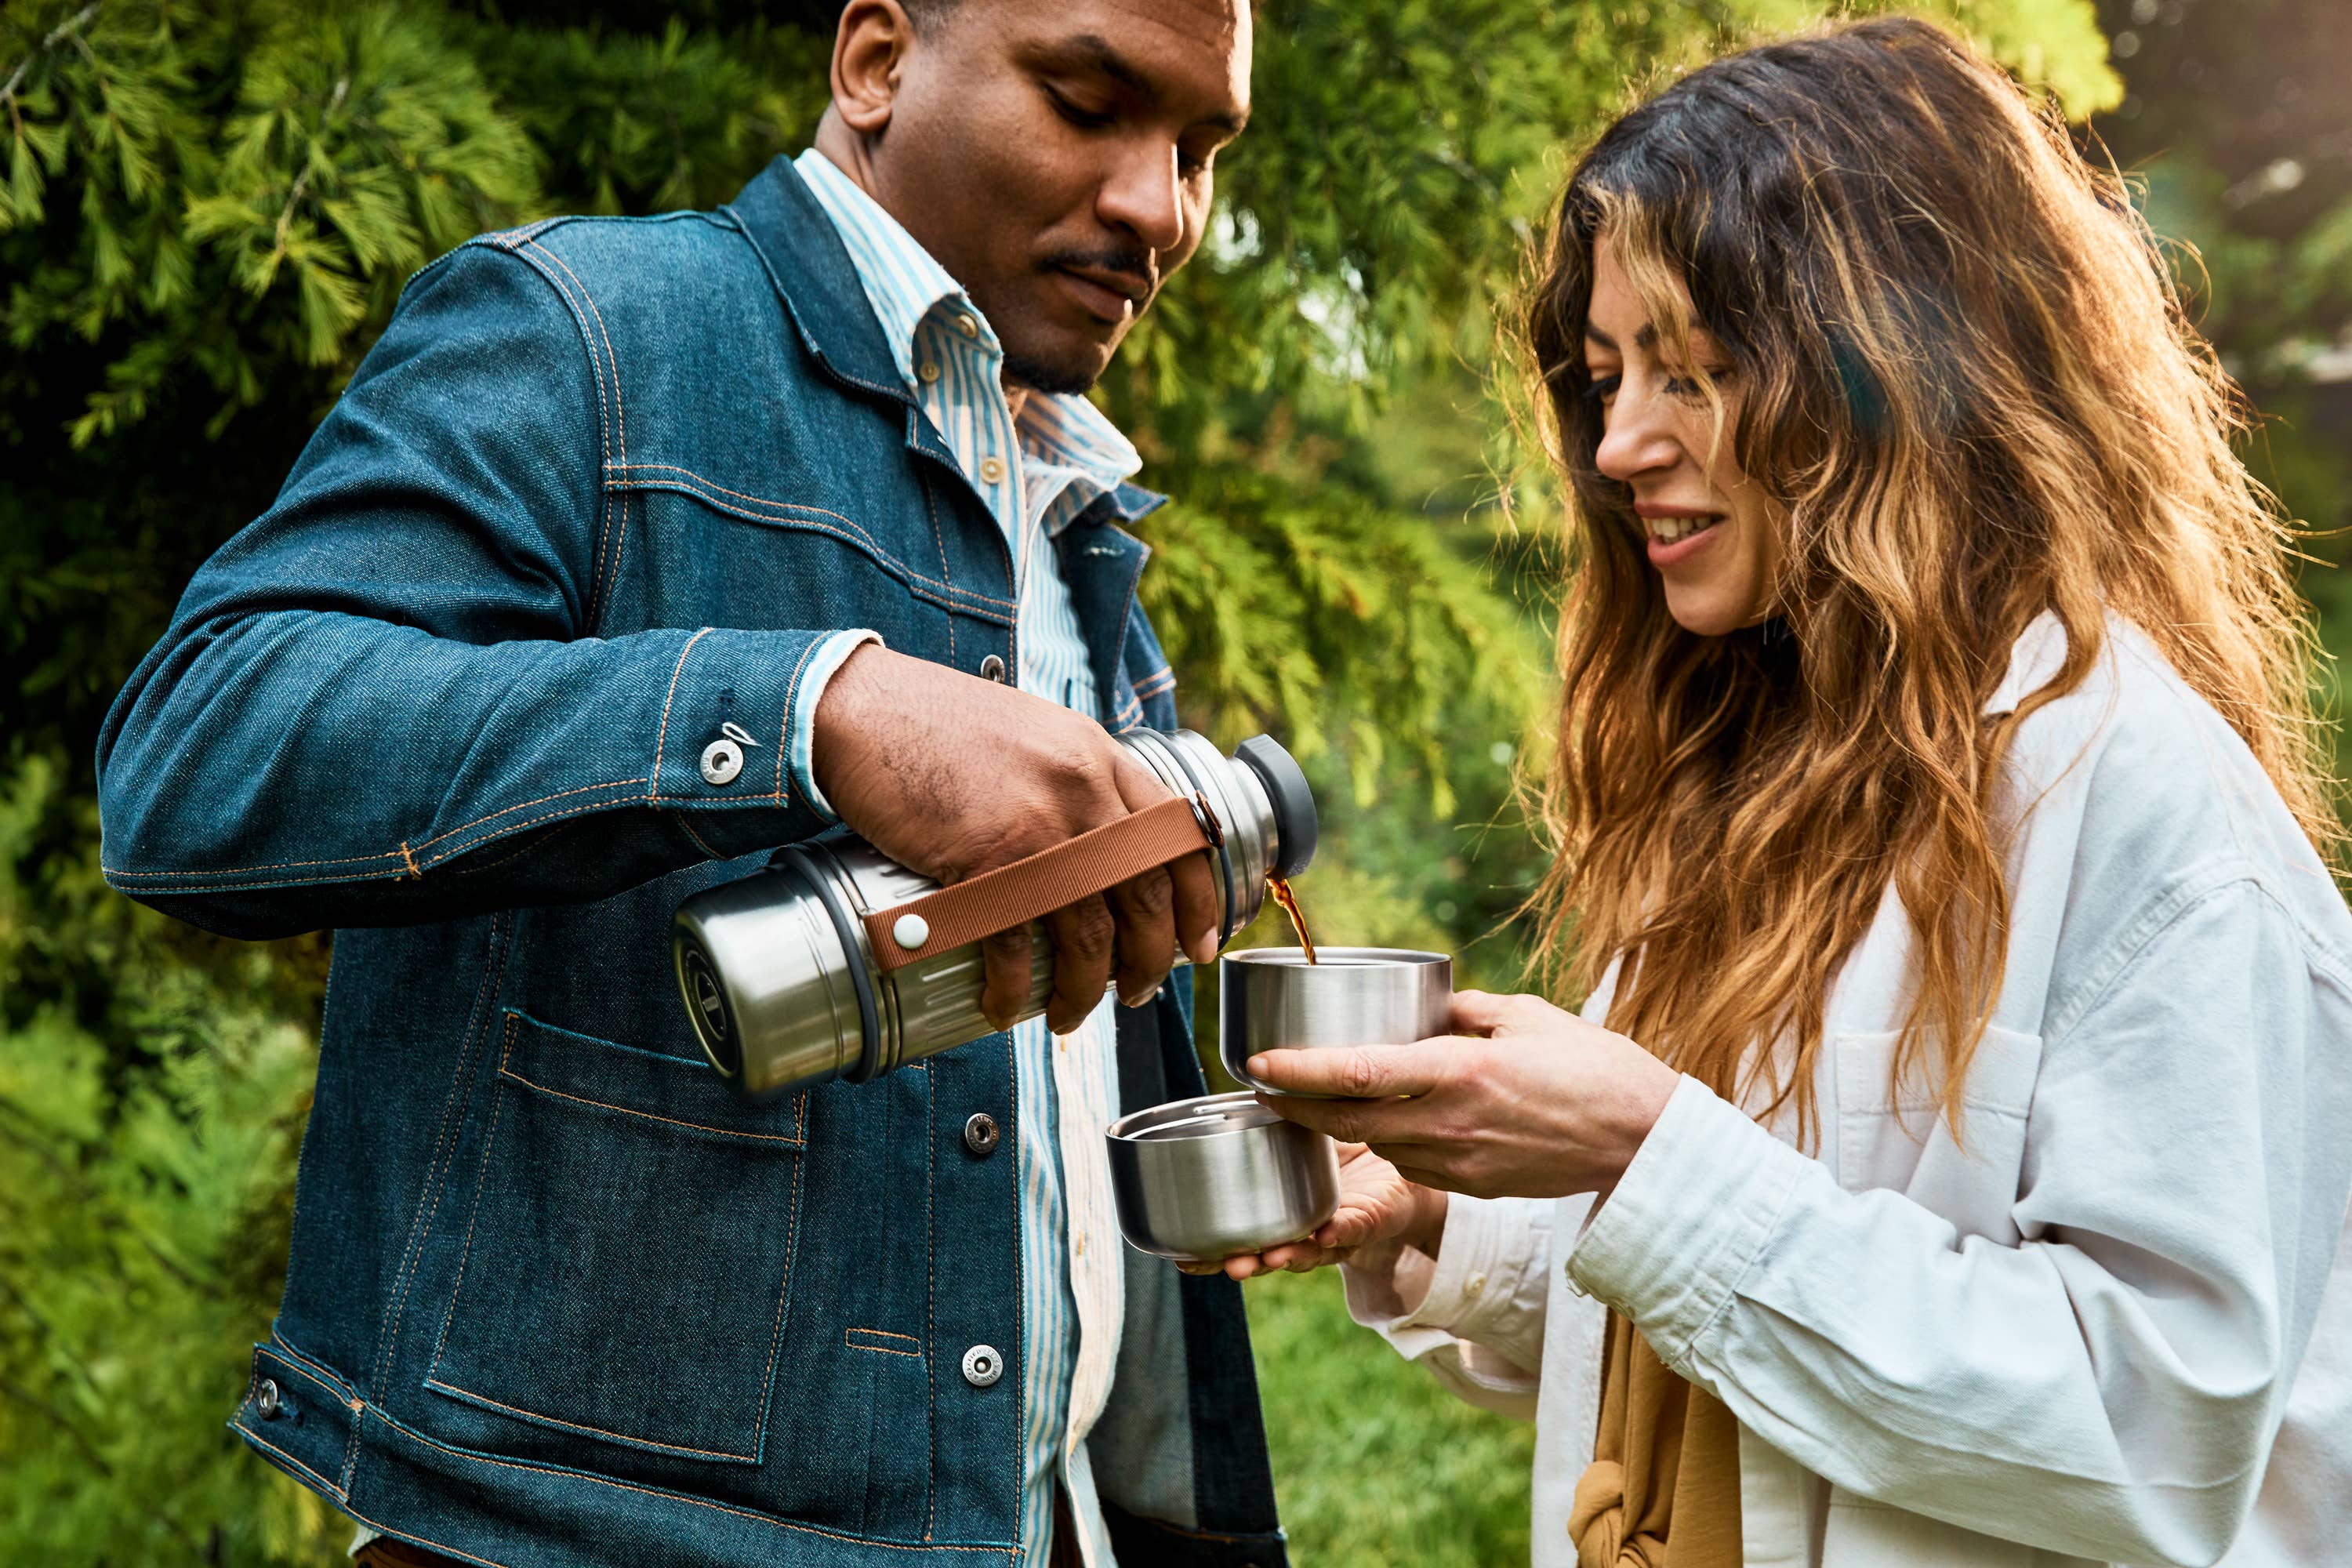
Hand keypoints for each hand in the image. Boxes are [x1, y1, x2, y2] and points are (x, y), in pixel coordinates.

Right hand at [812, 644, 1217, 1031]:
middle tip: (1137, 993)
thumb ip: (1074, 781)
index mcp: (1101, 758)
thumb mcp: (1034, 735)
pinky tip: (1004, 1007)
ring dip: (1085, 990)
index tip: (1199, 945)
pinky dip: (1014, 990)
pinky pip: (1018, 946)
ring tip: (1072, 1016)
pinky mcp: (986, 860)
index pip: (1179, 838)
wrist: (864, 708)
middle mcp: (1085, 791)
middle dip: (1148, 960)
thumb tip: (1100, 848)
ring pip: (1089, 935)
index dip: (1198, 901)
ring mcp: (1040, 827)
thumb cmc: (937, 725)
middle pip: (1144, 896)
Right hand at [1176, 1143, 1445, 1279]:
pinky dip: (1340, 1232)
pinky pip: (1356, 1228)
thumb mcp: (1307, 1133)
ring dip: (1288, 1255)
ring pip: (1311, 1251)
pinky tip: (1324, 1234)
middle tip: (1219, 1264)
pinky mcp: (1374, 1217)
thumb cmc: (1352, 1150)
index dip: (1212, 1251)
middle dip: (1244, 1262)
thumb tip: (1247, 1073)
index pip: (1242, 1237)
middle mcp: (1307, 1229)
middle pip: (1270, 1254)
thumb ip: (1280, 1118)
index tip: (1181, 1258)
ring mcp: (1340, 1228)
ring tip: (1269, 1257)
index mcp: (1283, 1213)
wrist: (1407, 1160)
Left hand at [1245, 990, 1681, 1200]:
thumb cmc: (1594, 1067)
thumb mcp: (1525, 1015)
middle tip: (1262, 1083)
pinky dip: (1389, 1142)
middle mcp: (1449, 1123)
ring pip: (1376, 1145)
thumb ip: (1464, 1010)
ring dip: (1339, 1126)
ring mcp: (1459, 1163)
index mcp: (1458, 1072)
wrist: (1643, 1141)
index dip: (1298, 1071)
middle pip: (1347, 1119)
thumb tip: (1424, 1006)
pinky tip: (1385, 1122)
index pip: (1357, 1073)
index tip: (1256, 1062)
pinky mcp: (1472, 1187)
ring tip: (1311, 1098)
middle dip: (1295, 1105)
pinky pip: (1411, 1164)